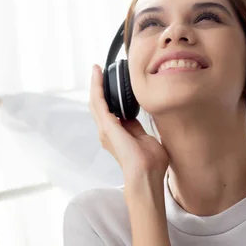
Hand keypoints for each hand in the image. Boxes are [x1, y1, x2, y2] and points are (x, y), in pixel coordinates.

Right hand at [89, 64, 168, 184]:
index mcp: (117, 135)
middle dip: (98, 88)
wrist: (146, 175)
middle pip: (98, 105)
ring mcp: (105, 129)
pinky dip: (97, 87)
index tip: (111, 83)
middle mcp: (107, 132)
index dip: (108, 97)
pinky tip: (98, 75)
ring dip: (95, 85)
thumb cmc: (150, 163)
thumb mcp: (145, 140)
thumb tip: (135, 119)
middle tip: (98, 71)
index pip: (110, 112)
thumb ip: (138, 129)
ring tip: (96, 70)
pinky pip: (98, 101)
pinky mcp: (106, 126)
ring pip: (96, 102)